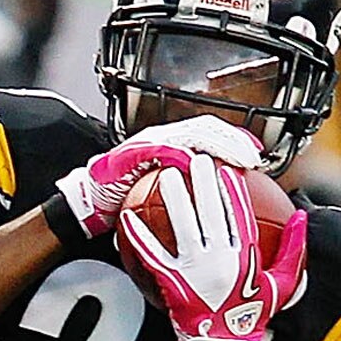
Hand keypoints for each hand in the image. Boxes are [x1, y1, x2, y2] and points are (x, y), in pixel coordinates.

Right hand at [49, 117, 261, 243]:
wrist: (84, 206)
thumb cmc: (118, 206)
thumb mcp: (156, 200)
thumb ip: (181, 197)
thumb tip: (212, 211)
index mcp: (171, 146)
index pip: (211, 136)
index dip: (235, 141)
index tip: (256, 158)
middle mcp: (162, 137)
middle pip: (208, 128)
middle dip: (234, 139)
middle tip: (253, 157)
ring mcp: (149, 141)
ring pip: (194, 133)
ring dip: (218, 144)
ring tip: (237, 158)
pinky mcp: (135, 150)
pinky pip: (167, 148)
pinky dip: (185, 154)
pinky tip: (200, 166)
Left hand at [116, 153, 307, 340]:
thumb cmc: (254, 315)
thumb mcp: (285, 282)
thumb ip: (294, 247)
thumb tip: (301, 215)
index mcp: (244, 255)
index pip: (237, 212)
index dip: (230, 187)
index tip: (225, 166)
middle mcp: (219, 259)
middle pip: (209, 213)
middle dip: (201, 183)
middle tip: (194, 159)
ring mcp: (194, 272)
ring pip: (182, 228)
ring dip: (173, 200)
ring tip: (164, 176)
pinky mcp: (172, 284)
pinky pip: (153, 256)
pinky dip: (140, 237)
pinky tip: (128, 219)